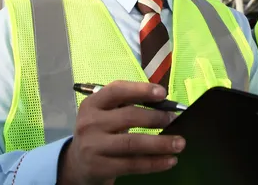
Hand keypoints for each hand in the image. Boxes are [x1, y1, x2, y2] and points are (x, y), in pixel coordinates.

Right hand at [57, 80, 184, 184]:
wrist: (78, 164)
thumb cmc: (100, 132)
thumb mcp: (105, 114)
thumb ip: (126, 106)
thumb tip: (164, 105)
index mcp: (92, 104)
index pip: (117, 91)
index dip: (140, 90)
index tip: (163, 93)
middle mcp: (89, 123)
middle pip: (128, 116)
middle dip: (156, 117)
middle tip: (174, 120)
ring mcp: (93, 146)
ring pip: (133, 143)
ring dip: (160, 143)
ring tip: (179, 143)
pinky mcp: (100, 167)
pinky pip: (133, 164)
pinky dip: (155, 163)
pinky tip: (170, 160)